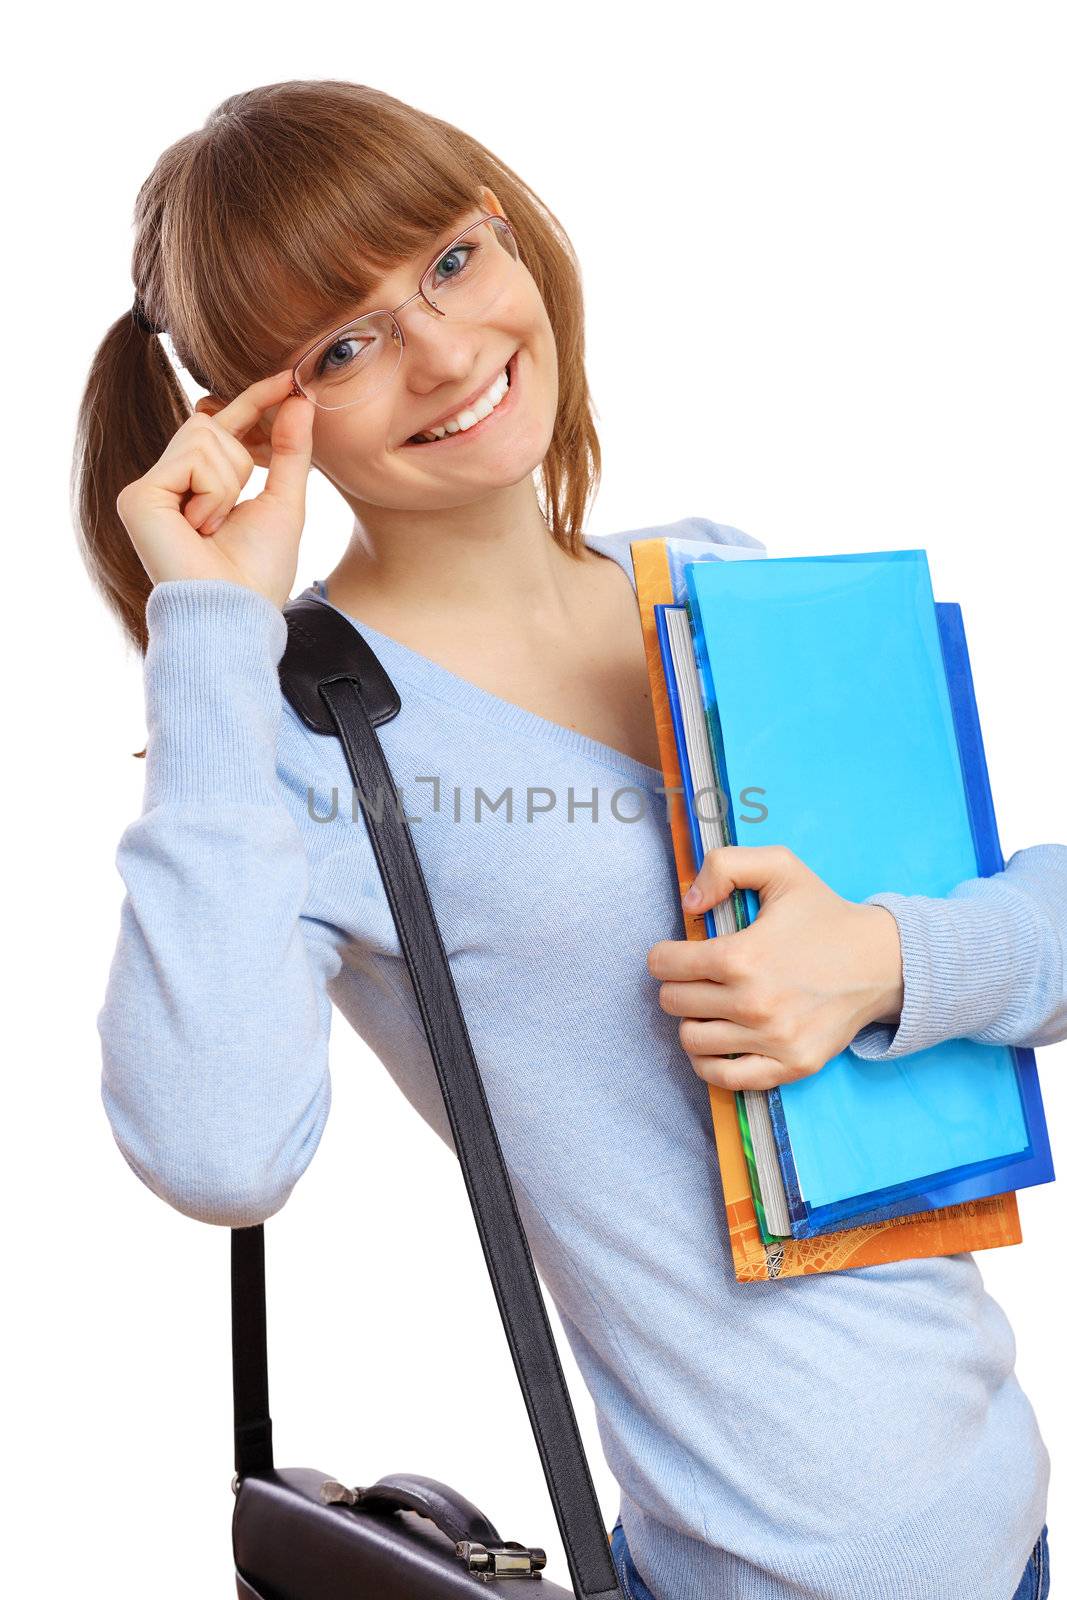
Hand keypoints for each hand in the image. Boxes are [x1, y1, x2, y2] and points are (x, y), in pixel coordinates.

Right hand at [114, 369, 314, 610]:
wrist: (236, 613)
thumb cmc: (259, 572)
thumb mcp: (285, 502)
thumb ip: (290, 451)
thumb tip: (299, 399)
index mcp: (198, 486)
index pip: (223, 426)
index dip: (255, 400)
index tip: (290, 378)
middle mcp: (168, 484)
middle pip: (212, 425)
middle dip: (241, 463)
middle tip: (228, 518)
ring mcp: (149, 489)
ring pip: (205, 435)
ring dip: (228, 484)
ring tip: (213, 528)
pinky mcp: (138, 496)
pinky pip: (193, 457)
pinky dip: (213, 493)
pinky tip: (199, 527)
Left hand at [647, 844, 903, 1089]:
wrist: (882, 962)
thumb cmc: (824, 914)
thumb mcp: (779, 867)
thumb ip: (724, 866)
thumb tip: (688, 903)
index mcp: (742, 956)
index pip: (665, 965)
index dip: (665, 954)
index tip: (678, 953)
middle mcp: (753, 1004)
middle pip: (673, 1003)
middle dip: (678, 984)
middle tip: (699, 977)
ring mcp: (772, 1040)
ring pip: (691, 1040)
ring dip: (693, 1021)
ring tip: (711, 1006)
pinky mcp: (790, 1066)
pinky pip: (724, 1078)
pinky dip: (710, 1062)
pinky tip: (718, 1041)